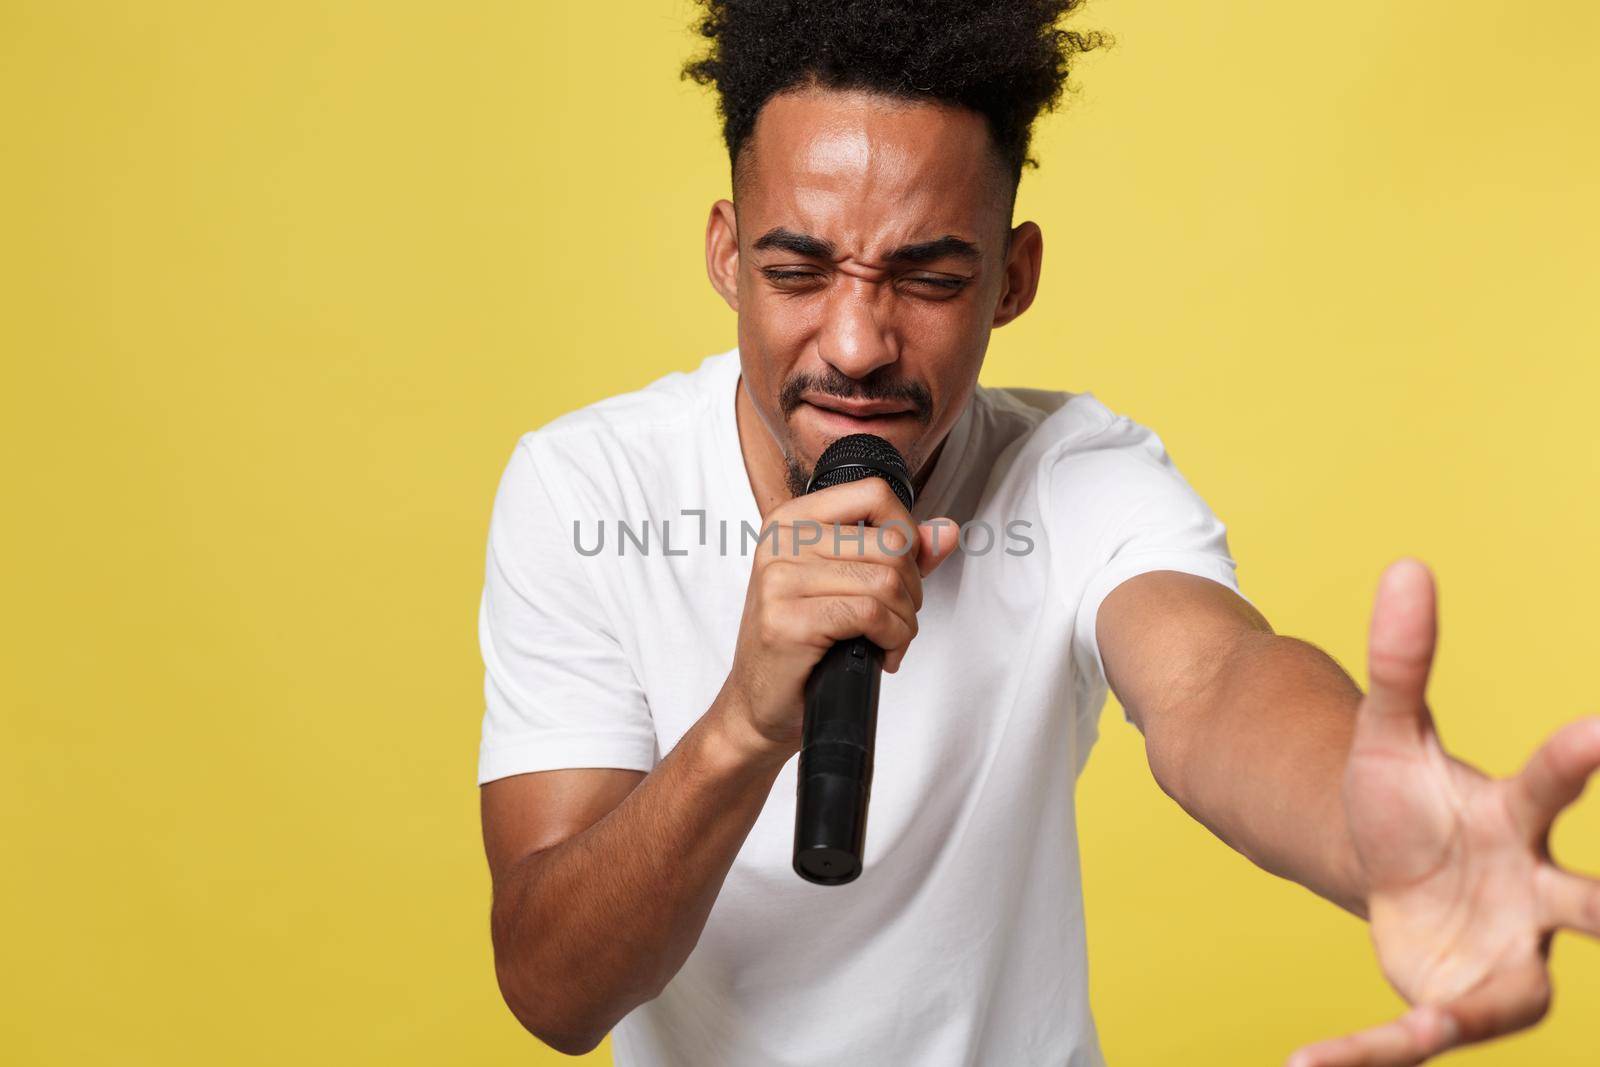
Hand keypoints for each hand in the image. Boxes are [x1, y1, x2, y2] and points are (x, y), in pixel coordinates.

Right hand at [717, 477, 958, 759]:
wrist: (760, 703)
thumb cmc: (804, 643)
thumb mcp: (848, 585)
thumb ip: (899, 555)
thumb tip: (947, 531)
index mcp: (792, 520)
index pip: (874, 493)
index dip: (907, 533)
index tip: (903, 570)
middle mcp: (781, 541)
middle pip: (890, 543)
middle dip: (911, 590)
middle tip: (895, 620)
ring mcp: (780, 579)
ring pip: (886, 582)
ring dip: (904, 622)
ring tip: (888, 640)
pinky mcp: (788, 620)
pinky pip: (870, 614)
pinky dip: (892, 639)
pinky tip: (880, 654)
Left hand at [1287, 558, 1599, 1065]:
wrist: (1394, 865)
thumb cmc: (1410, 794)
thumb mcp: (1389, 729)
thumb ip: (1402, 659)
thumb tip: (1407, 564)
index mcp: (1515, 816)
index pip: (1553, 784)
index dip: (1578, 759)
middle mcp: (1536, 892)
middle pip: (1595, 904)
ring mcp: (1512, 954)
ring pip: (1523, 993)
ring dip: (1482, 1011)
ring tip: (1424, 1026)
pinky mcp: (1468, 1003)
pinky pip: (1423, 1033)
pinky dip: (1372, 1049)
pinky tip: (1309, 1061)